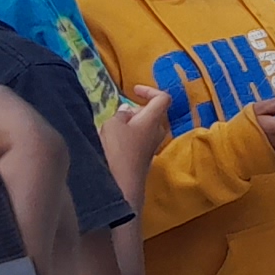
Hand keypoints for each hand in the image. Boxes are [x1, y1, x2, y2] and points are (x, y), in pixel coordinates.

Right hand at [97, 86, 169, 203]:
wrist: (121, 185)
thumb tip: (127, 111)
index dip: (149, 90)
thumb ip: (120, 114)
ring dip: (130, 125)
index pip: (163, 98)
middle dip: (135, 110)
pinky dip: (127, 137)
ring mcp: (151, 147)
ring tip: (111, 129)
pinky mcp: (143, 159)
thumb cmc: (118, 150)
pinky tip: (111, 144)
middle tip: (118, 114)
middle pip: (152, 114)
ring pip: (144, 128)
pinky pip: (138, 141)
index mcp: (153, 120)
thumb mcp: (112, 125)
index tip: (133, 90)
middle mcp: (157, 133)